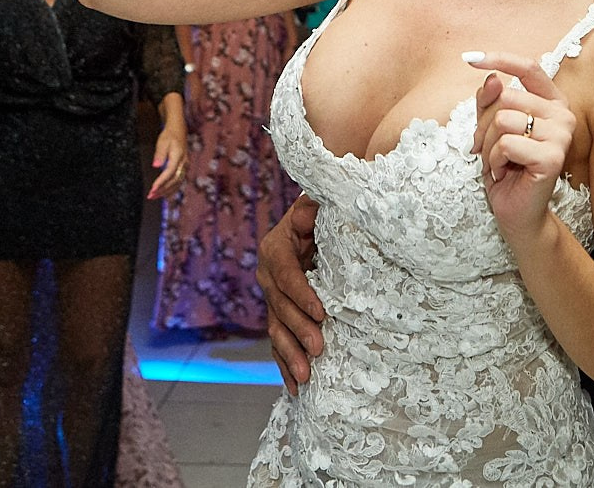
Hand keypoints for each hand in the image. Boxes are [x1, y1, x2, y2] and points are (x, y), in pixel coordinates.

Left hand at [147, 115, 188, 199]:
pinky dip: (171, 189)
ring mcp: (185, 167)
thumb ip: (159, 154)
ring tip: (154, 196)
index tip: (153, 188)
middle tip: (151, 195)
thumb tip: (155, 165)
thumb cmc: (169, 136)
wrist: (179, 131)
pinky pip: (178, 182)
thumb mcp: (162, 142)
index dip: (161, 181)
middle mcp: (184, 163)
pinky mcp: (183, 169)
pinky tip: (164, 194)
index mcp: (178, 156)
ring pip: (177, 183)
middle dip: (163, 189)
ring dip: (166, 191)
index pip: (170, 172)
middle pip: (174, 180)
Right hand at [257, 197, 324, 394]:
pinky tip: (295, 388)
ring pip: (277, 331)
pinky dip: (286, 366)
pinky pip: (279, 344)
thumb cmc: (323, 215)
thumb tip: (307, 211)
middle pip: (280, 307)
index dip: (302, 294)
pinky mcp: (281, 317)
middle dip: (298, 330)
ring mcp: (273, 300)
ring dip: (290, 355)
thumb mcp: (319, 205)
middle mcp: (269, 276)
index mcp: (276, 249)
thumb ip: (313, 205)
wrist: (318, 228)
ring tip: (306, 377)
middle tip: (319, 349)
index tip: (322, 312)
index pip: (286, 274)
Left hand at [466, 52, 574, 249]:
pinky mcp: (552, 157)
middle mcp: (563, 115)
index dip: (500, 58)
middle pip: (506, 96)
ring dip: (488, 144)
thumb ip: (490, 101)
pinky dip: (494, 160)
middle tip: (487, 147)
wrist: (517, 212)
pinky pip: (506, 143)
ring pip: (503, 119)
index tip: (470, 58)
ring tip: (497, 161)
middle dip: (484, 124)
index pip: (529, 67)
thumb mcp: (491, 128)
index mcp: (552, 102)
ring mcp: (561, 135)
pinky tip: (503, 172)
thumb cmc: (505, 168)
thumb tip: (493, 77)